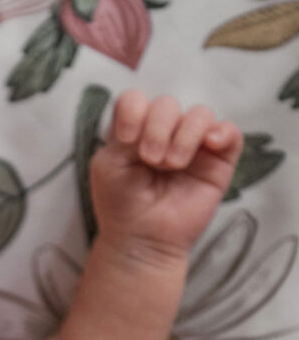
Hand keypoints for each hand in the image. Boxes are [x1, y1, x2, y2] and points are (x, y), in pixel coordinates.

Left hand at [90, 91, 242, 265]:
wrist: (142, 240)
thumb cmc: (121, 204)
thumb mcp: (108, 164)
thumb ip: (123, 131)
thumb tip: (150, 117)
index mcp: (135, 131)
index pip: (137, 99)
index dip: (133, 110)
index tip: (126, 138)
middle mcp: (165, 133)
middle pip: (167, 104)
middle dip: (157, 128)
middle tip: (150, 159)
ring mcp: (193, 146)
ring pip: (199, 114)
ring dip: (184, 135)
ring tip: (172, 165)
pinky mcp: (217, 161)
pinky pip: (230, 133)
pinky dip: (221, 132)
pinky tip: (209, 144)